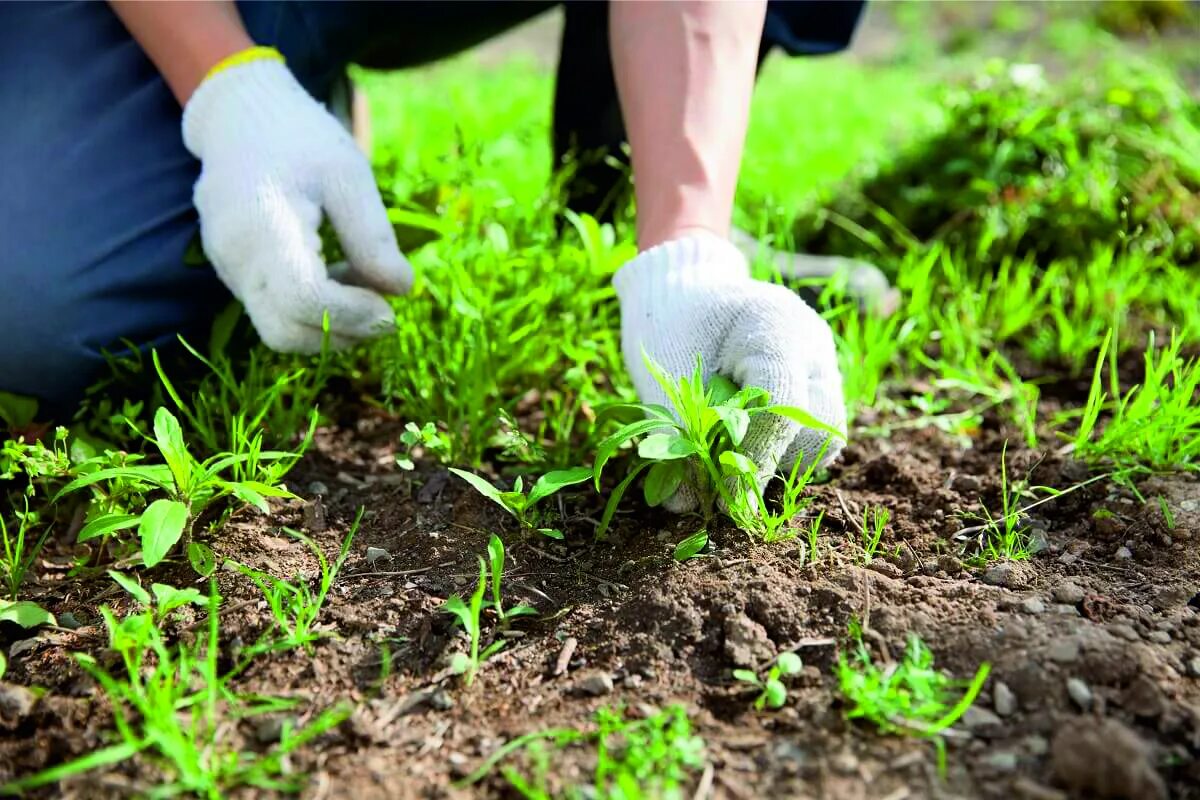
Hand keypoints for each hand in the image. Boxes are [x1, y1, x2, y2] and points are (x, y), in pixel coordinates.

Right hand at [182, 58, 411, 351]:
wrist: (239, 117)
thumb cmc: (300, 139)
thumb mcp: (349, 176)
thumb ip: (373, 237)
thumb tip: (401, 290)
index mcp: (265, 226)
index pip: (306, 300)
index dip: (354, 316)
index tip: (391, 308)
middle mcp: (236, 257)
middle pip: (286, 332)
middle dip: (342, 332)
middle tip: (383, 309)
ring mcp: (227, 268)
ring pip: (278, 329)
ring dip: (328, 323)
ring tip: (360, 280)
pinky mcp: (230, 273)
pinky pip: (271, 311)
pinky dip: (309, 310)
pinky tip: (334, 272)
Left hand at [613, 233, 846, 511]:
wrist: (685, 293)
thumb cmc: (669, 323)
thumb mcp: (664, 374)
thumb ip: (676, 435)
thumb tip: (683, 505)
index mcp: (776, 325)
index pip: (783, 405)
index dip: (754, 457)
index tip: (723, 497)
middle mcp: (813, 346)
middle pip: (818, 430)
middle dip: (771, 463)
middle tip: (722, 478)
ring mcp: (821, 366)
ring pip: (822, 440)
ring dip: (776, 462)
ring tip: (728, 458)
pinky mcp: (817, 386)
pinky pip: (812, 436)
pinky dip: (777, 452)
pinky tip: (741, 447)